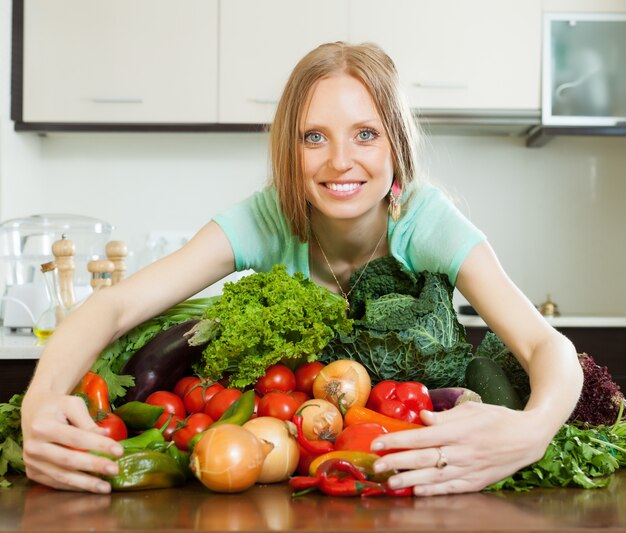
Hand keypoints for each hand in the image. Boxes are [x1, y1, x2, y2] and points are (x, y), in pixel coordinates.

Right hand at [21, 390, 123, 492]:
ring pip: (61, 476)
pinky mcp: (32, 471)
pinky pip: (55, 482)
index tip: (119, 451)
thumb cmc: (58, 406)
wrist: (34, 411)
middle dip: (94, 466)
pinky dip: (74, 486)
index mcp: (43, 426)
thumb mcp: (73, 404)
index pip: (76, 438)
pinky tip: (90, 487)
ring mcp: (30, 461)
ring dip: (85, 484)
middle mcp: (33, 446)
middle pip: (68, 460)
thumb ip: (88, 422)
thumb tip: (106, 436)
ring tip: (105, 487)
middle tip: (115, 470)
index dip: (99, 445)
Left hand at [370, 401, 549, 495]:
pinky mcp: (477, 482)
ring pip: (433, 477)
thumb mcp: (471, 409)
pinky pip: (451, 488)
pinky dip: (433, 491)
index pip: (420, 437)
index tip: (378, 443)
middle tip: (376, 465)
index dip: (397, 440)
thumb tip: (422, 417)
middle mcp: (462, 452)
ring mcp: (469, 469)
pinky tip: (417, 491)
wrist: (528, 437)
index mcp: (458, 431)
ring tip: (390, 483)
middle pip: (422, 459)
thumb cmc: (497, 418)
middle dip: (396, 462)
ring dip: (409, 480)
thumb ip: (445, 415)